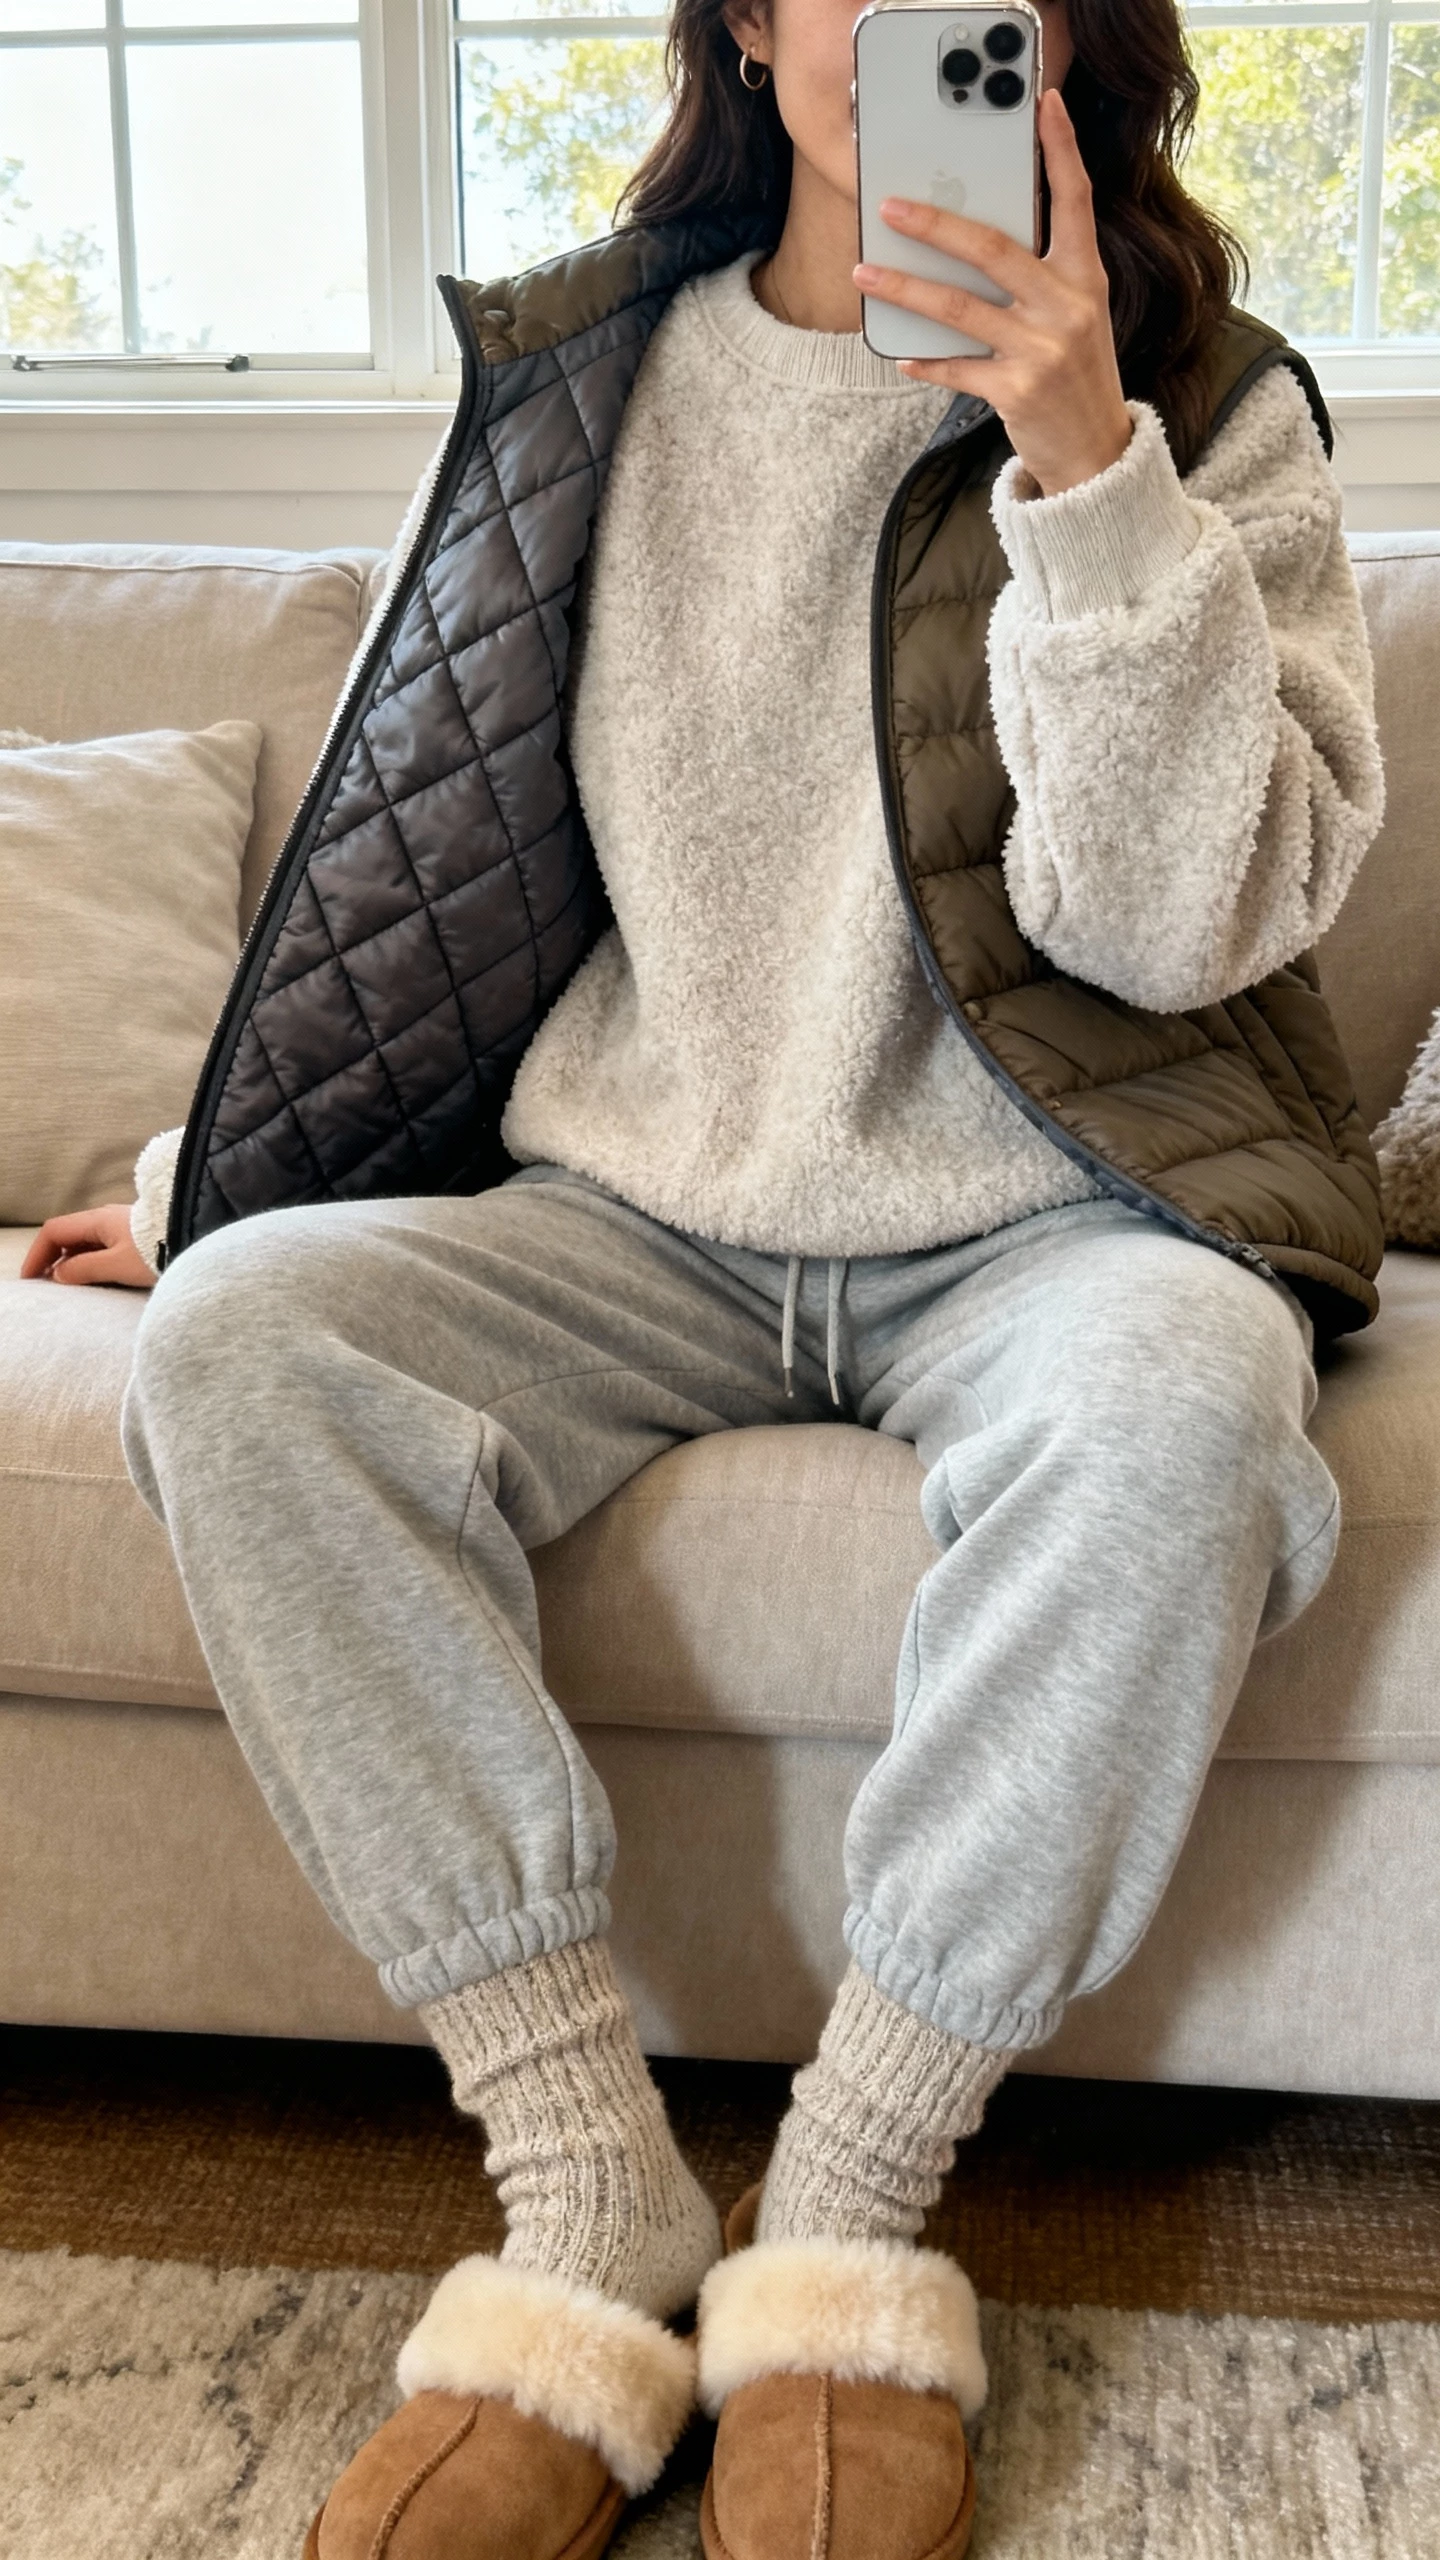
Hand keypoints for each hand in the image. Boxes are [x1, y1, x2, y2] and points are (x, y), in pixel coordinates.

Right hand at [21, 1203, 155, 1288]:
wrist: (197, 1236)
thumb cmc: (156, 1250)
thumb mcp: (116, 1265)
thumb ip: (84, 1269)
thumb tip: (59, 1274)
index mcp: (97, 1220)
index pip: (54, 1231)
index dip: (37, 1254)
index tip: (31, 1278)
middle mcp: (105, 1218)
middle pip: (68, 1236)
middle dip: (52, 1259)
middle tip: (46, 1285)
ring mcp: (120, 1225)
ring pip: (85, 1242)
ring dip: (72, 1262)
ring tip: (68, 1286)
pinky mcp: (134, 1236)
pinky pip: (102, 1246)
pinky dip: (90, 1261)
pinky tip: (93, 1278)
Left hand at [853, 88, 1131, 496]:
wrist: (1097, 452)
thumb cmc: (1077, 373)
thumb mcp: (1075, 315)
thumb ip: (1038, 277)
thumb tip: (969, 243)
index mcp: (1085, 277)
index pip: (1075, 200)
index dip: (1062, 150)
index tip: (1044, 105)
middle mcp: (1067, 307)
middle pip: (992, 250)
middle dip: (935, 225)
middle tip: (890, 206)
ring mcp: (1042, 350)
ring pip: (959, 308)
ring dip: (905, 289)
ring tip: (864, 271)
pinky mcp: (1016, 392)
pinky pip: (956, 368)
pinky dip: (925, 361)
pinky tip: (901, 354)